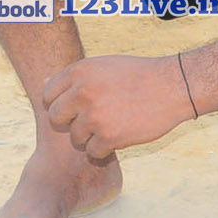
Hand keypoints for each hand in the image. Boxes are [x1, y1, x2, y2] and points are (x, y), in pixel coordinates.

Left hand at [43, 54, 195, 157]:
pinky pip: (93, 151)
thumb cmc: (138, 75)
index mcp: (79, 72)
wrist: (172, 86)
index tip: (74, 107)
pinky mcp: (108, 137)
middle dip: (71, 122)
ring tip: (112, 124)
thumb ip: (75, 78)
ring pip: (76, 137)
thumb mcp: (103, 66)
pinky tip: (120, 135)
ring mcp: (94, 116)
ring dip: (91, 136)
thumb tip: (45, 85)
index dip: (59, 103)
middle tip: (92, 119)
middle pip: (56, 118)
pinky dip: (105, 148)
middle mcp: (82, 93)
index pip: (48, 94)